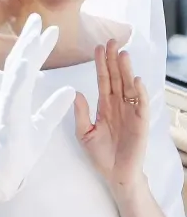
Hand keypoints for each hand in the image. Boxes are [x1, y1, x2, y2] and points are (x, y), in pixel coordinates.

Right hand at [0, 14, 75, 216]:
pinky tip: (26, 65)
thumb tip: (71, 90)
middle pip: (17, 65)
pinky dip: (19, 80)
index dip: (38, 48)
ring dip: (23, 54)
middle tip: (36, 18)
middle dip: (28, 41)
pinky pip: (12, 98)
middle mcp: (7, 100)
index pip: (28, 69)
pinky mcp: (4, 123)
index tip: (51, 30)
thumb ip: (53, 109)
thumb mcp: (41, 129)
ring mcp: (4, 110)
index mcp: (17, 100)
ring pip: (13, 76)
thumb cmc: (14, 155)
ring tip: (33, 35)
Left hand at [74, 39, 148, 189]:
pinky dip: (139, 92)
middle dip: (114, 60)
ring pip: (128, 87)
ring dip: (126, 70)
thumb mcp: (84, 133)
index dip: (101, 64)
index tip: (97, 47)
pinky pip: (141, 105)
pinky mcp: (140, 123)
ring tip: (123, 54)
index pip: (103, 80)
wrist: (116, 175)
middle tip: (111, 41)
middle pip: (116, 78)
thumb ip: (80, 113)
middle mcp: (118, 105)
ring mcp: (130, 112)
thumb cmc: (101, 155)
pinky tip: (136, 80)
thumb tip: (76, 92)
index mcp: (105, 105)